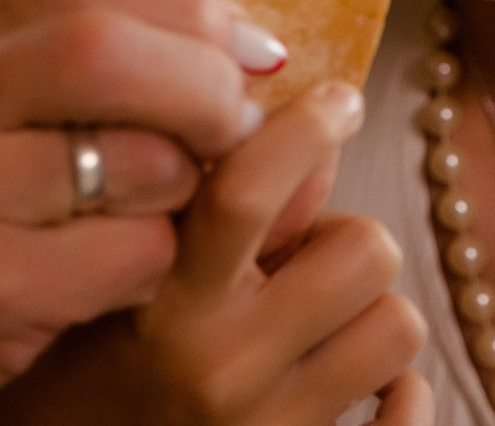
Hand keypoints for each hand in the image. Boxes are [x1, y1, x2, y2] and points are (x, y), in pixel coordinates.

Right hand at [0, 0, 270, 425]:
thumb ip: (41, 59)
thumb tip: (221, 34)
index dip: (189, 3)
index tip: (251, 48)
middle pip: (108, 47)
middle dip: (205, 84)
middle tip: (244, 125)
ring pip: (133, 157)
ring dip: (187, 186)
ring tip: (172, 209)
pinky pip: (125, 256)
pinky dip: (155, 264)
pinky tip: (126, 279)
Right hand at [0, 82, 430, 425]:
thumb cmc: (84, 367)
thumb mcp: (123, 278)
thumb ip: (217, 208)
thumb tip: (312, 145)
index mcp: (165, 304)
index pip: (246, 192)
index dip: (306, 127)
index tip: (339, 101)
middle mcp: (220, 368)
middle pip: (363, 251)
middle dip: (344, 238)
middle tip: (303, 255)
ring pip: (397, 324)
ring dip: (370, 311)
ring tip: (318, 318)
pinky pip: (411, 416)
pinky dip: (404, 394)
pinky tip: (369, 384)